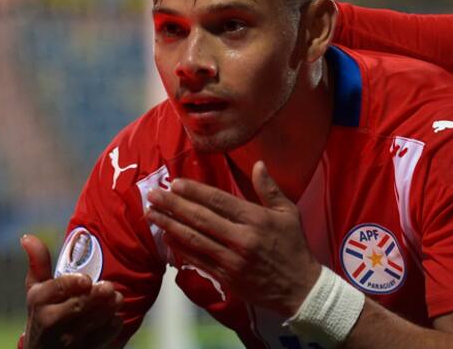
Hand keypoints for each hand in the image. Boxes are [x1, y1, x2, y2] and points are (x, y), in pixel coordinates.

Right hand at [20, 234, 123, 348]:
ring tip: (117, 298)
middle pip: (77, 306)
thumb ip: (38, 262)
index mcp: (38, 300)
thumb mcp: (36, 288)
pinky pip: (101, 340)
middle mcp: (50, 322)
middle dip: (95, 296)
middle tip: (110, 287)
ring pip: (91, 323)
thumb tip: (27, 237)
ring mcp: (66, 341)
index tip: (86, 279)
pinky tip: (115, 317)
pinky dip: (111, 328)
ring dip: (107, 309)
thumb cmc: (43, 312)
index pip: (56, 289)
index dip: (72, 284)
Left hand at [145, 161, 320, 317]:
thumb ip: (269, 188)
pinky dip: (180, 248)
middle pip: (200, 219)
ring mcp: (232, 260)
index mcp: (256, 219)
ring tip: (151, 214)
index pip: (219, 201)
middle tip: (153, 195)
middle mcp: (241, 239)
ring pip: (194, 240)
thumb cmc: (294, 246)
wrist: (300, 289)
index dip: (194, 192)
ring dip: (170, 226)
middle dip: (173, 205)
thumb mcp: (288, 213)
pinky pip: (198, 260)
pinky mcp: (226, 278)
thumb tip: (258, 163)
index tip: (175, 183)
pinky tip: (167, 237)